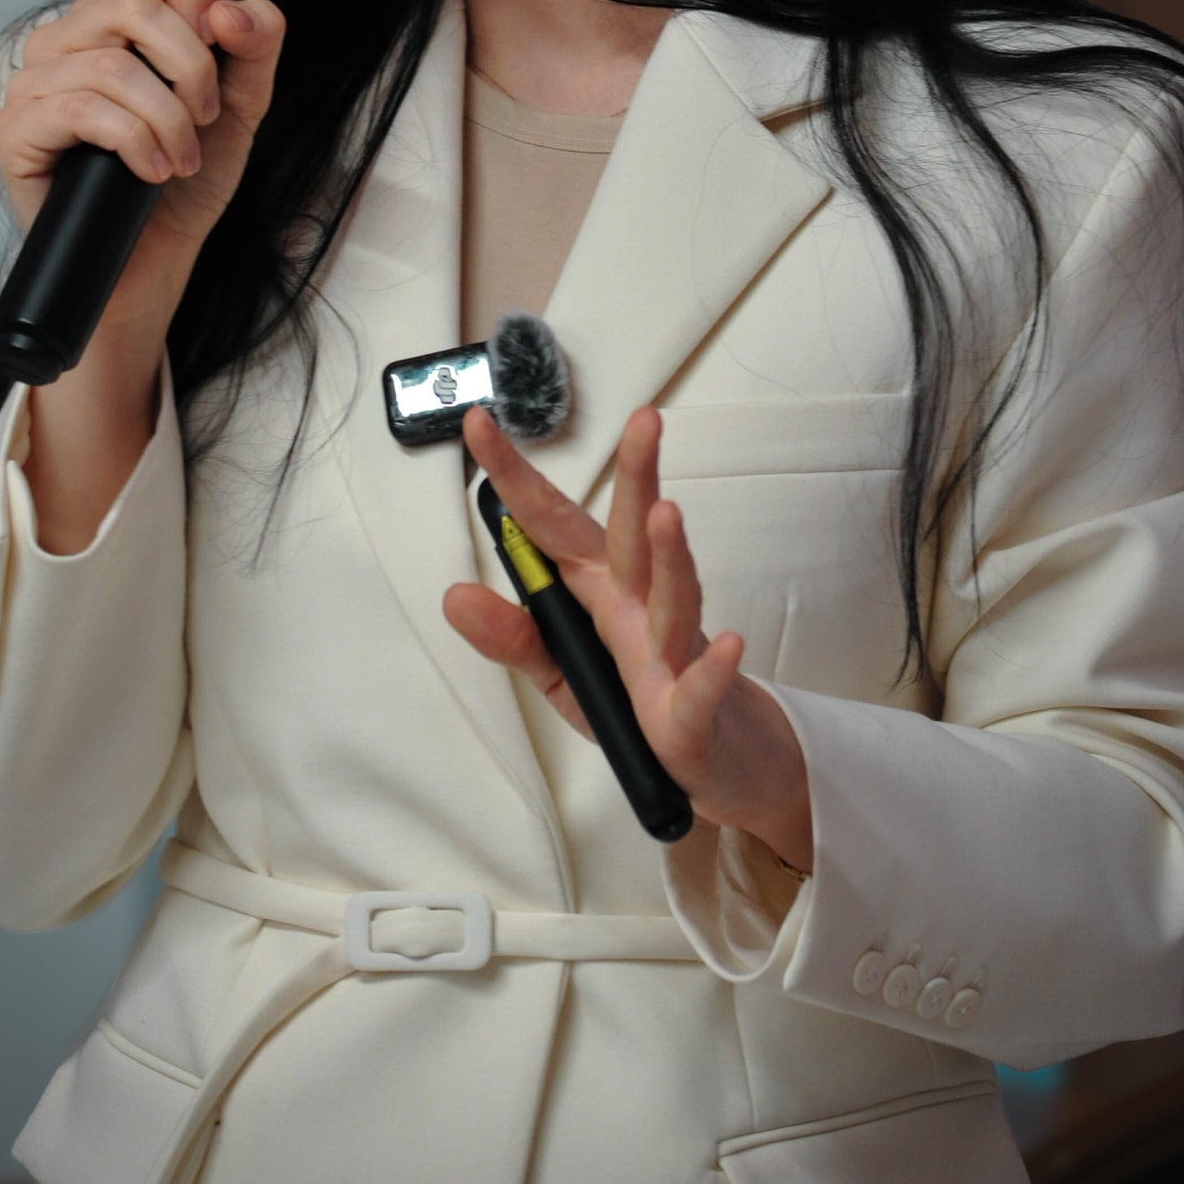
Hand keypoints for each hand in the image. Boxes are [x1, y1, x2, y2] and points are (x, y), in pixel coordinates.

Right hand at [0, 0, 284, 300]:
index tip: (217, 37)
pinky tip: (152, 170)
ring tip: (182, 157)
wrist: (153, 257)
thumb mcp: (240, 104)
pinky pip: (83, 111)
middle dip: (193, 66)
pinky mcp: (17, 130)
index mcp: (111, 17)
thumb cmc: (184, 178)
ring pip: (114, 65)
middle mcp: (66, 40)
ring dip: (169, 118)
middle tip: (206, 114)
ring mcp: (34, 83)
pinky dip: (135, 142)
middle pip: (134, 6)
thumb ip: (255, 45)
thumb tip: (233, 11)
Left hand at [444, 405, 813, 870]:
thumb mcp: (559, 670)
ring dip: (671, 556)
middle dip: (635, 476)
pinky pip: (702, 688)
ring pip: (673, 597)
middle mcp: (635, 608)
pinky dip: (713, 669)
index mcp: (596, 591)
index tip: (478, 423)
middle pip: (630, 536)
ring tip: (667, 513)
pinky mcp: (692, 714)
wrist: (712, 761)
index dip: (514, 475)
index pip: (549, 523)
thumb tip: (454, 595)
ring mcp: (670, 656)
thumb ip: (511, 636)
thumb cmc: (633, 705)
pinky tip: (729, 643)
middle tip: (643, 421)